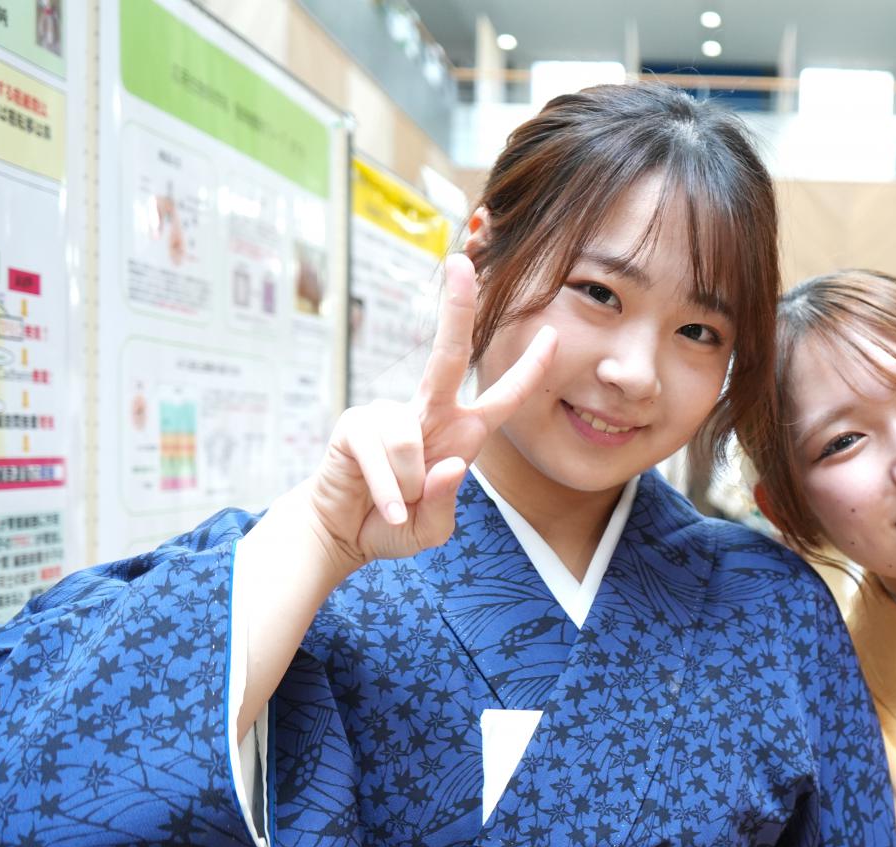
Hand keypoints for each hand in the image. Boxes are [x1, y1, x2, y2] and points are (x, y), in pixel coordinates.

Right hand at [304, 254, 554, 572]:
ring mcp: (389, 415)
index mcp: (461, 432)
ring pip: (413, 446)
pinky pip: (385, 459)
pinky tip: (382, 507)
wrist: (342, 535)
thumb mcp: (434, 527)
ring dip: (409, 490)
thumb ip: (445, 502)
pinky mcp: (355, 426)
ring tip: (395, 504)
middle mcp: (429, 414)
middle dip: (458, 309)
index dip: (531, 370)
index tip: (553, 334)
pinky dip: (388, 493)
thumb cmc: (394, 523)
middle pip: (451, 356)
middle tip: (461, 262)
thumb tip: (450, 464)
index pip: (504, 398)